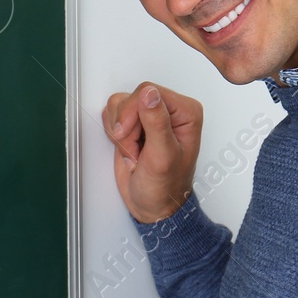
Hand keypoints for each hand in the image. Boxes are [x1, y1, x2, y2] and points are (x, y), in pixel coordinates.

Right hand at [102, 82, 202, 223]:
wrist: (153, 205)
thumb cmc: (165, 187)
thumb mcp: (162, 156)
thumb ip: (157, 122)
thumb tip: (149, 94)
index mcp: (185, 112)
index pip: (147, 92)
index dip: (132, 114)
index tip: (130, 137)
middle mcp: (169, 110)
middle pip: (131, 98)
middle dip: (126, 127)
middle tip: (136, 150)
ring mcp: (151, 116)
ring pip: (119, 105)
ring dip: (119, 133)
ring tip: (134, 152)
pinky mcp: (135, 123)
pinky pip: (113, 114)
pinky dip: (114, 134)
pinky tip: (128, 149)